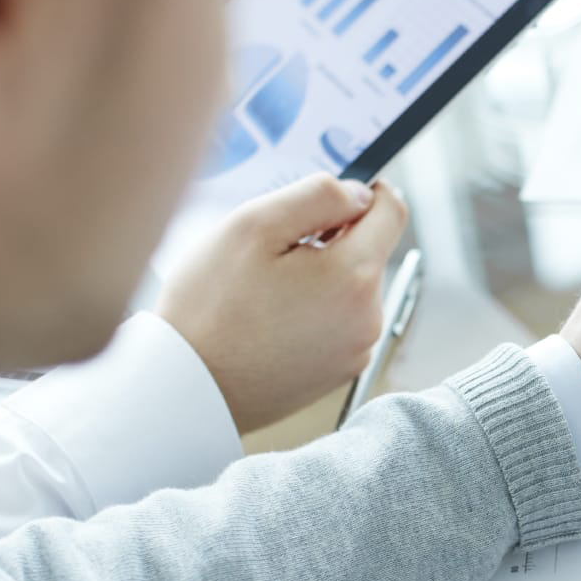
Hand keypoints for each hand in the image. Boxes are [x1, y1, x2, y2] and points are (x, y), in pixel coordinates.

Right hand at [157, 174, 407, 434]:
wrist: (187, 389)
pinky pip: (339, 322)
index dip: (364, 191)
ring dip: (321, 276)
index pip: (392, 212)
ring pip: (352, 288)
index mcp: (355, 277)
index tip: (330, 196)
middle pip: (369, 251)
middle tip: (274, 251)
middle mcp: (368, 319)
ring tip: (266, 290)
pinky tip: (270, 319)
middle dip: (332, 239)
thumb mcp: (253, 226)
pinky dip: (314, 310)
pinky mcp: (338, 373)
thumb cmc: (209, 308)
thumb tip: (359, 193)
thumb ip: (316, 196)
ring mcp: (356, 351)